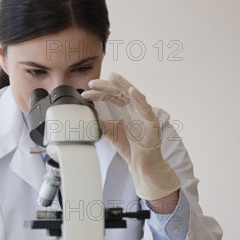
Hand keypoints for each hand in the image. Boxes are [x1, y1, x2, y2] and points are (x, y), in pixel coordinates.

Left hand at [81, 72, 180, 200]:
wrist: (141, 162)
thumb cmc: (130, 146)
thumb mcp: (110, 132)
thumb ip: (100, 122)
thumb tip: (87, 116)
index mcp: (127, 109)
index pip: (112, 96)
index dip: (99, 92)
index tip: (86, 91)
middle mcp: (136, 108)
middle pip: (120, 92)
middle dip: (106, 86)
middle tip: (92, 82)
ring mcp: (144, 113)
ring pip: (133, 94)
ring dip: (122, 85)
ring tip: (112, 77)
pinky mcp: (152, 121)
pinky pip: (145, 107)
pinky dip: (138, 98)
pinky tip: (131, 91)